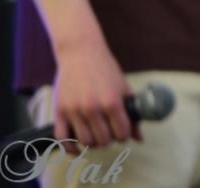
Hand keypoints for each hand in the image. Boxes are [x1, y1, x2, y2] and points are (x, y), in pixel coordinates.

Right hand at [51, 36, 136, 151]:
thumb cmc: (105, 69)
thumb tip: (139, 138)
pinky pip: (62, 138)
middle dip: (109, 139)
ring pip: (85, 141)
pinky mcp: (60, 111)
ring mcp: (74, 110)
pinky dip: (70, 147)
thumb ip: (132, 113)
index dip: (124, 135)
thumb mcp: (123, 87)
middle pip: (103, 140)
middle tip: (108, 131)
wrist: (80, 52)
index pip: (122, 133)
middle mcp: (93, 108)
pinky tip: (77, 145)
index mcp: (112, 102)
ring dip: (93, 142)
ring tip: (95, 134)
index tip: (122, 131)